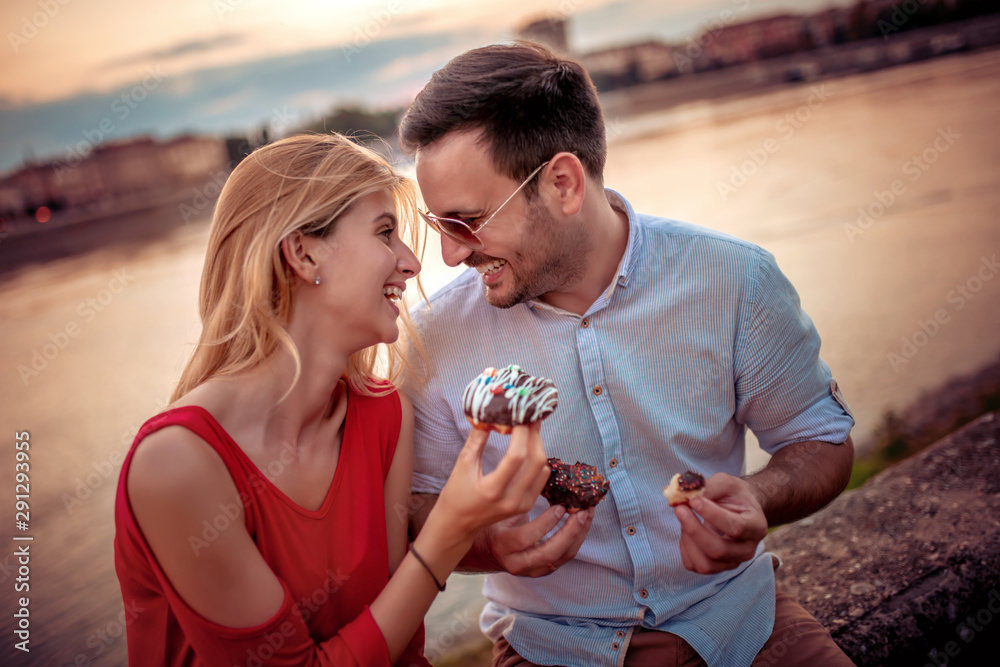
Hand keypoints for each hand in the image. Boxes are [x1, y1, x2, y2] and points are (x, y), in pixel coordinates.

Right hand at [433, 423, 551, 542]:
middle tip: (530, 416)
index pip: (516, 456)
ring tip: (529, 428)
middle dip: (534, 435)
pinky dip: (539, 458)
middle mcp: (511, 500)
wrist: (458, 525)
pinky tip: (530, 446)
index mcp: (492, 490)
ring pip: (542, 467)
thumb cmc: (456, 494)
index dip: (522, 432)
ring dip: (538, 445)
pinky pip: (541, 477)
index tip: (520, 415)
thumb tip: (490, 414)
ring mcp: (522, 505)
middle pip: (535, 460)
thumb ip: (477, 439)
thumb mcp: (462, 464)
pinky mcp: (527, 505)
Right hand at [483, 504, 595, 576]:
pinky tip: (583, 522)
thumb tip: (538, 475)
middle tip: (582, 511)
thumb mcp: (498, 513)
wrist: (485, 551)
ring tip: (587, 514)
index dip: (546, 523)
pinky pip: (564, 557)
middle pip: (550, 553)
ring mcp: (532, 570)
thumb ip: (515, 502)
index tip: (560, 507)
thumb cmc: (491, 525)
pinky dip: (577, 539)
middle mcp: (518, 563)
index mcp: (502, 547)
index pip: (526, 538)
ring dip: (579, 535)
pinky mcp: (543, 570)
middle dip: (570, 532)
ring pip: (562, 557)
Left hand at [674, 473, 766, 573]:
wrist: (739, 508)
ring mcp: (731, 562)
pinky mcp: (715, 567)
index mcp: (756, 526)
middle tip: (680, 508)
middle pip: (718, 550)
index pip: (736, 528)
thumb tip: (682, 495)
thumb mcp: (725, 483)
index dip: (712, 515)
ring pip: (705, 564)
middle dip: (694, 530)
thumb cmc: (733, 495)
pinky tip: (686, 531)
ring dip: (688, 540)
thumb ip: (708, 487)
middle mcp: (747, 549)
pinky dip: (684, 547)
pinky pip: (693, 564)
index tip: (694, 500)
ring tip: (684, 519)